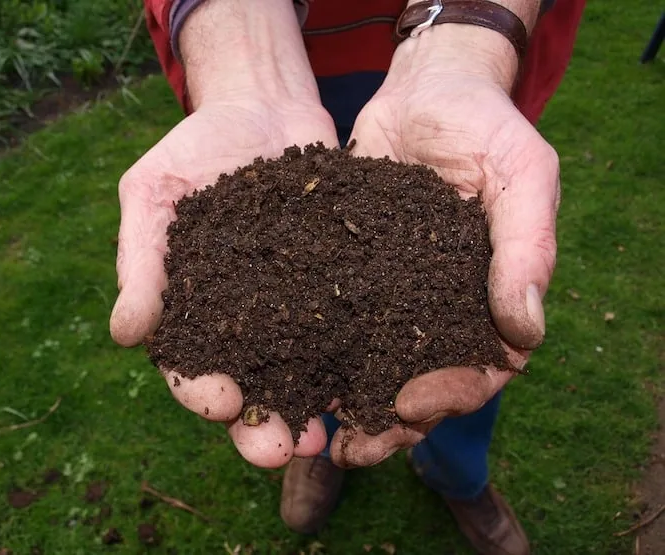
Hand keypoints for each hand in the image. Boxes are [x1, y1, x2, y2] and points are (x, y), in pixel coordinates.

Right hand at [110, 0, 338, 467]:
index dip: (202, 392)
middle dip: (262, 426)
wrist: (262, 105)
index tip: (221, 403)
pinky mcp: (339, 285)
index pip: (191, 366)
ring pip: (304, 373)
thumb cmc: (196, 148)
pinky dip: (360, 360)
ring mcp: (295, 307)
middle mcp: (245, 321)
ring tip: (329, 435)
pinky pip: (349, 329)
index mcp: (193, 311)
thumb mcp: (154, 192)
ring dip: (314, 409)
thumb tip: (125, 334)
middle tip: (282, 450)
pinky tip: (376, 382)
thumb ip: (141, 260)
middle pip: (252, 388)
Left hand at [329, 24, 558, 466]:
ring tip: (310, 430)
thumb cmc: (485, 126)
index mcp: (487, 298)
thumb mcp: (521, 174)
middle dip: (387, 421)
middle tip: (350, 449)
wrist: (425, 90)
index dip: (448, 397)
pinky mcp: (347, 272)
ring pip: (370, 363)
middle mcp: (438, 306)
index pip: (479, 369)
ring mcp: (391, 293)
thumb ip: (527, 248)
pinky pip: (330, 319)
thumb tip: (525, 333)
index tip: (408, 408)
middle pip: (418, 383)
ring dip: (344, 401)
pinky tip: (282, 371)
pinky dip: (310, 350)